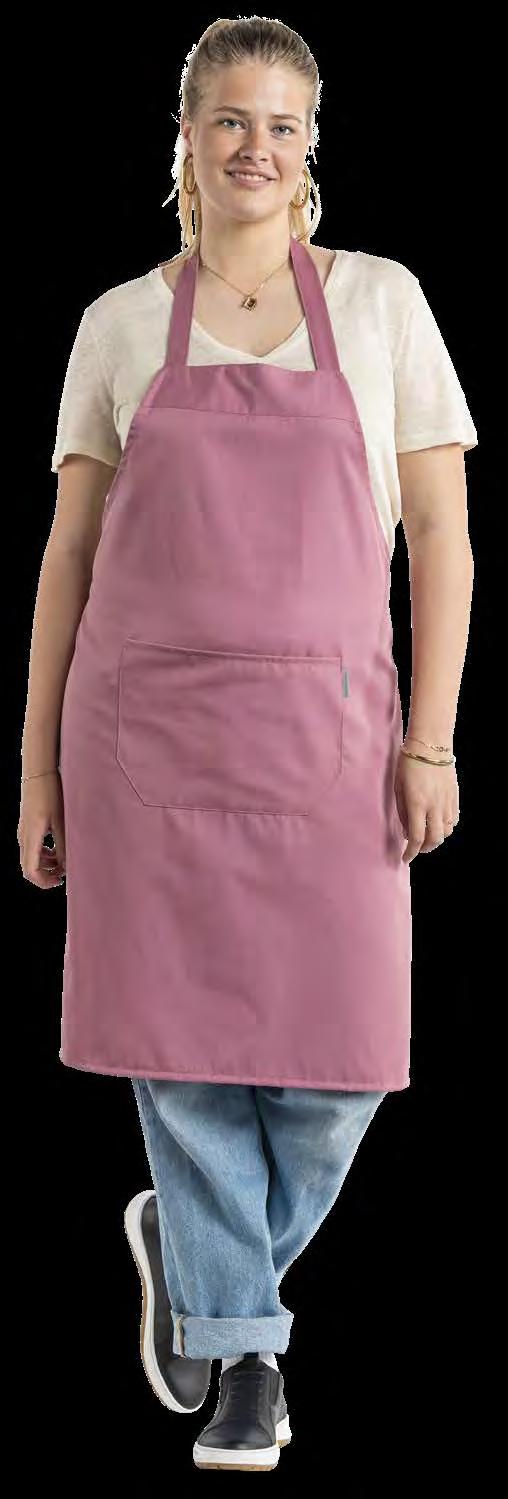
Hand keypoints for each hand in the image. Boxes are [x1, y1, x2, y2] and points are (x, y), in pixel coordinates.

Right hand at [17, 770, 66, 888]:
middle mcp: (23, 836)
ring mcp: (23, 831)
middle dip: (46, 874)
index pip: (30, 871)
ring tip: (64, 860)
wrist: (39, 772)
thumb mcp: (61, 821)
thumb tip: (67, 866)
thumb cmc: (50, 793)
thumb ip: (63, 845)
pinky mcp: (27, 826)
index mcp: (30, 837)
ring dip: (46, 864)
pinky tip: (57, 848)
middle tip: (64, 874)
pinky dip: (43, 853)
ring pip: (31, 858)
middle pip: (29, 867)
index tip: (60, 881)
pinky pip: (32, 847)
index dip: (43, 882)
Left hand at [394, 748, 458, 864]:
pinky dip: (446, 827)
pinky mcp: (454, 796)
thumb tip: (406, 830)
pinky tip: (438, 824)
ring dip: (437, 838)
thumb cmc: (408, 763)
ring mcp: (447, 801)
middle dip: (425, 849)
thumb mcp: (398, 788)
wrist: (430, 744)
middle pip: (435, 839)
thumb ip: (402, 811)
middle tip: (417, 849)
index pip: (416, 838)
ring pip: (446, 831)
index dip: (411, 852)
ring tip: (428, 836)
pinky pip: (454, 819)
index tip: (406, 858)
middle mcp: (434, 806)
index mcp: (417, 804)